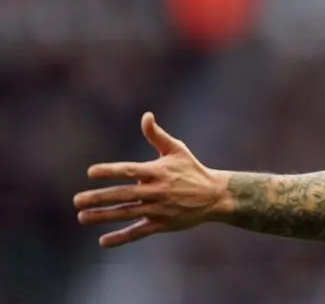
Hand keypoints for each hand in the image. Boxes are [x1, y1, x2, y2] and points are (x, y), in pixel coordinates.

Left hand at [74, 112, 227, 247]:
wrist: (214, 196)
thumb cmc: (192, 169)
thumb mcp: (177, 150)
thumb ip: (157, 135)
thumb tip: (146, 116)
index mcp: (158, 171)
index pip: (130, 170)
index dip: (111, 170)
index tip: (91, 172)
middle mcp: (157, 191)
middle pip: (124, 194)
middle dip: (99, 197)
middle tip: (77, 200)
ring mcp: (159, 209)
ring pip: (127, 214)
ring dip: (103, 216)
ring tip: (82, 217)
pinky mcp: (162, 224)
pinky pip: (138, 232)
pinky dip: (121, 237)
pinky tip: (103, 241)